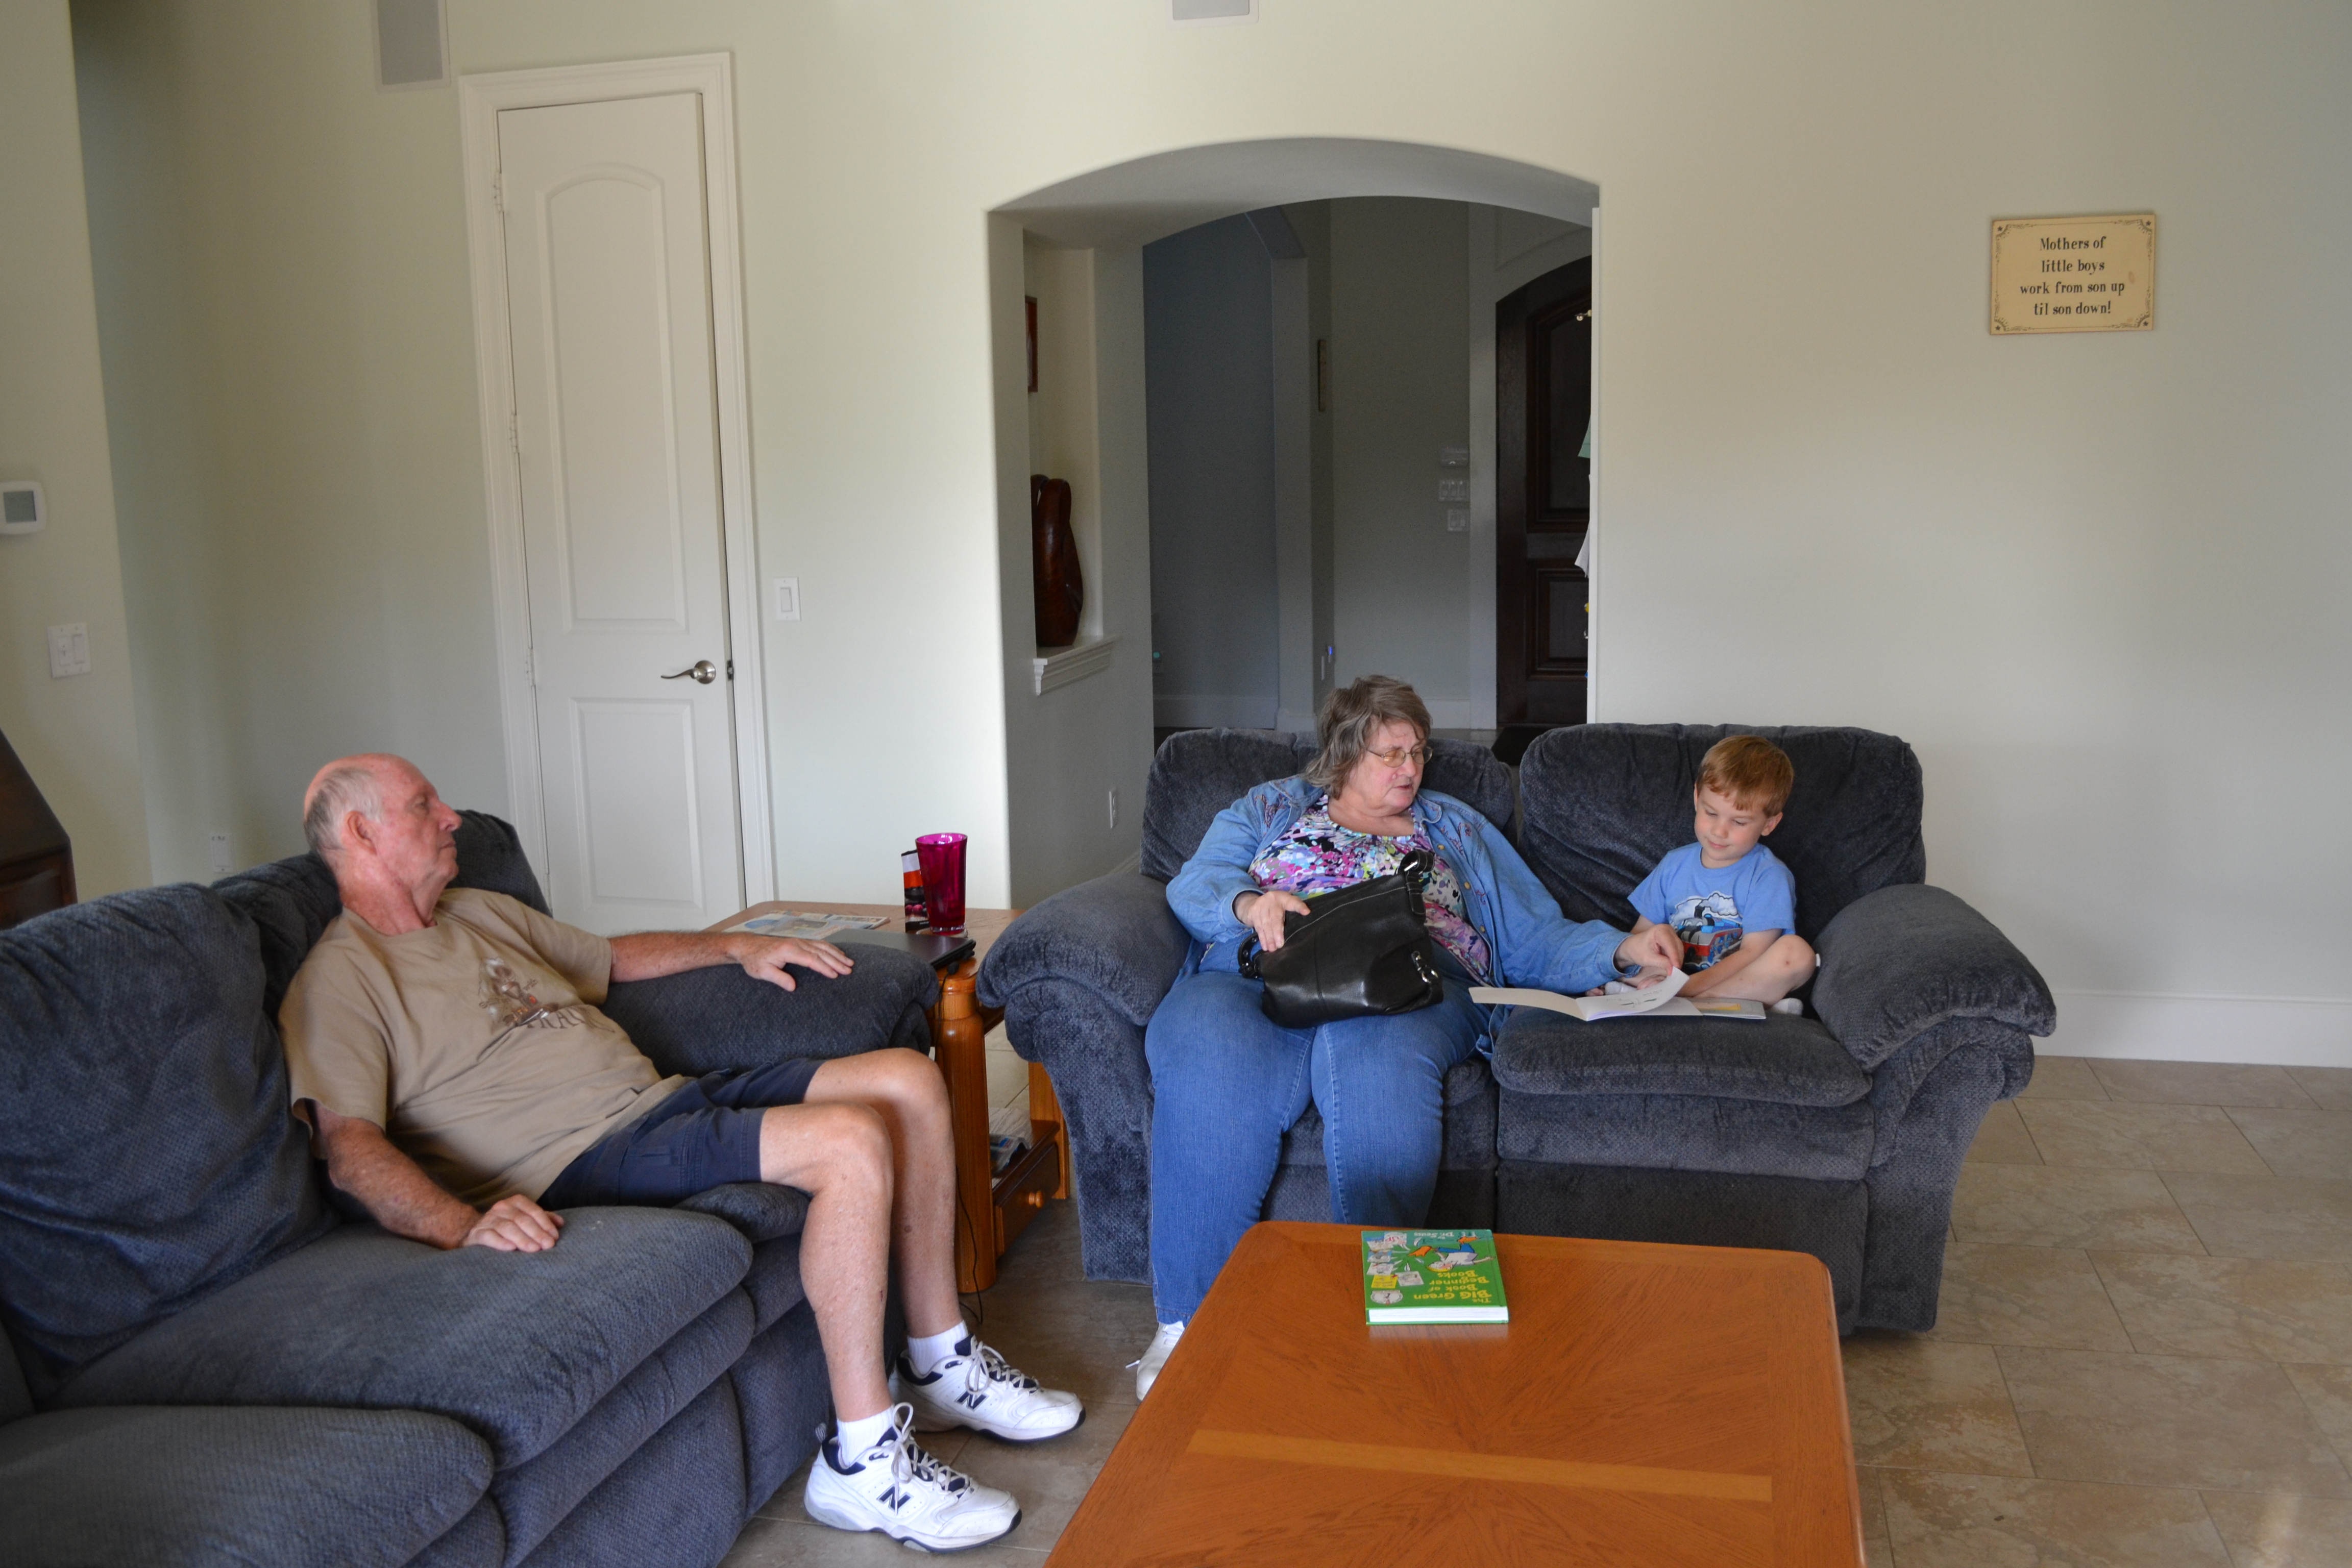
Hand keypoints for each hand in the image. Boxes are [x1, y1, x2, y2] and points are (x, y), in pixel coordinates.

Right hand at [462, 1195, 562, 1251]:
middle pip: (521, 1219)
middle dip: (537, 1233)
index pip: (533, 1211)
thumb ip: (542, 1219)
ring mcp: (488, 1220)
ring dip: (522, 1238)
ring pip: (506, 1227)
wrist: (474, 1230)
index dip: (545, 1223)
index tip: (554, 1237)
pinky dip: (500, 1242)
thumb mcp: (525, 1219)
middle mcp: (501, 1208)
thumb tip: (561, 1223)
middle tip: (547, 1245)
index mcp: (515, 1202)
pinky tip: (511, 1248)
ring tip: (534, 1249)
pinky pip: (488, 1236)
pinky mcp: (477, 1233)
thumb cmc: (507, 1225)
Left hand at [733, 936, 854, 991]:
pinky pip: (817, 944)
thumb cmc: (754, 960)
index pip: (811, 959)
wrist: (747, 947)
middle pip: (820, 952)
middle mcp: (796, 943)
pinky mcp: (798, 942)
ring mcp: (798, 941)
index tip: (835, 975)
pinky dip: (829, 949)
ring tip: (849, 962)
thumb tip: (793, 987)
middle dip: (836, 961)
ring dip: (836, 954)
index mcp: (788, 950)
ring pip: (821, 946)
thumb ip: (778, 978)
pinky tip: (836, 953)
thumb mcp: (762, 972)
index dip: (824, 967)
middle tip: (849, 970)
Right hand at [1239, 890, 1311, 951]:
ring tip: (1272, 949)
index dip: (1299, 907)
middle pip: (1275, 917)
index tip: (1306, 912)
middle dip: (1277, 932)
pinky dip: (1262, 938)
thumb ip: (1295, 911)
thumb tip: (1306, 918)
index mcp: (1284, 898)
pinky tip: (1265, 946)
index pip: (1293, 902)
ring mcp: (1260, 905)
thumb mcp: (1286, 905)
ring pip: (1265, 924)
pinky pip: (1257, 927)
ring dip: (1268, 938)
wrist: (1254, 902)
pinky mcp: (1252, 912)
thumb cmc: (1276, 907)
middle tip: (1280, 945)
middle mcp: (1272, 899)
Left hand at [1614, 925, 1683, 986]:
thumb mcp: (1648, 958)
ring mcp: (1671, 934)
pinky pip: (1677, 950)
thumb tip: (1673, 969)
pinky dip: (1676, 958)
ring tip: (1674, 970)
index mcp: (1660, 931)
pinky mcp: (1672, 939)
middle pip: (1677, 946)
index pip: (1670, 945)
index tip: (1676, 969)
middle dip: (1677, 960)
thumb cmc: (1637, 950)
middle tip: (1676, 972)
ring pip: (1679, 949)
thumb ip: (1661, 962)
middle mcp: (1668, 930)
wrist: (1633, 946)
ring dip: (1677, 959)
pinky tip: (1673, 965)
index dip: (1674, 957)